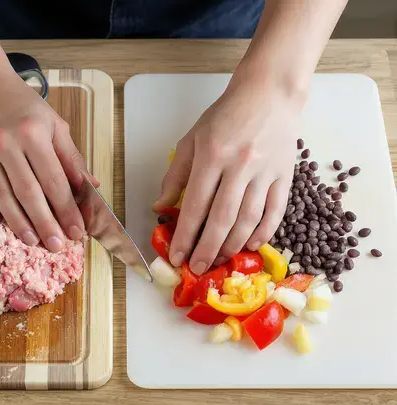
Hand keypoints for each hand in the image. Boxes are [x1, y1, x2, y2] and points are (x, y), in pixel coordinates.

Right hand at [0, 58, 96, 251]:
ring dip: (17, 222)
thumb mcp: (52, 122)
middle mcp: (7, 143)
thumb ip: (71, 156)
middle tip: (56, 247)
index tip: (76, 232)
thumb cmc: (20, 102)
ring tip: (32, 241)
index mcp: (34, 133)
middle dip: (45, 223)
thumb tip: (90, 187)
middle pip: (28, 193)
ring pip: (1, 195)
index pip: (54, 180)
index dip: (67, 209)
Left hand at [153, 77, 300, 274]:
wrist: (269, 93)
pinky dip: (264, 232)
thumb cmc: (225, 116)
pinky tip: (252, 245)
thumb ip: (175, 175)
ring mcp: (266, 171)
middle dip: (208, 249)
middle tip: (198, 268)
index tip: (177, 256)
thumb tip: (160, 207)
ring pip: (249, 218)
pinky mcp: (286, 174)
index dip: (185, 235)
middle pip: (222, 218)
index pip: (195, 205)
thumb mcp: (192, 139)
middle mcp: (239, 165)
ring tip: (220, 260)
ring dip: (233, 245)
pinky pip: (276, 210)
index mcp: (212, 155)